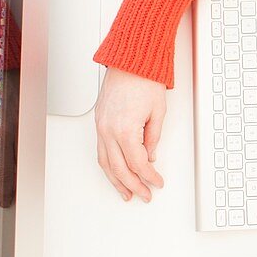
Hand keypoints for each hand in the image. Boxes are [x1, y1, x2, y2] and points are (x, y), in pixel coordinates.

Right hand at [94, 67, 166, 202]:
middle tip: (145, 195)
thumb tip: (150, 156)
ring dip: (116, 181)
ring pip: (105, 163)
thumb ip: (153, 138)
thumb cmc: (144, 80)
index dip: (149, 177)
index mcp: (126, 129)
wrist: (129, 61)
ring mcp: (101, 127)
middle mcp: (109, 130)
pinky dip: (107, 165)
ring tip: (127, 193)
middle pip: (120, 168)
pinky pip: (100, 150)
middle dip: (134, 185)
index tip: (157, 182)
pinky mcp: (99, 122)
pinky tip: (114, 172)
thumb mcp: (158, 112)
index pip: (138, 164)